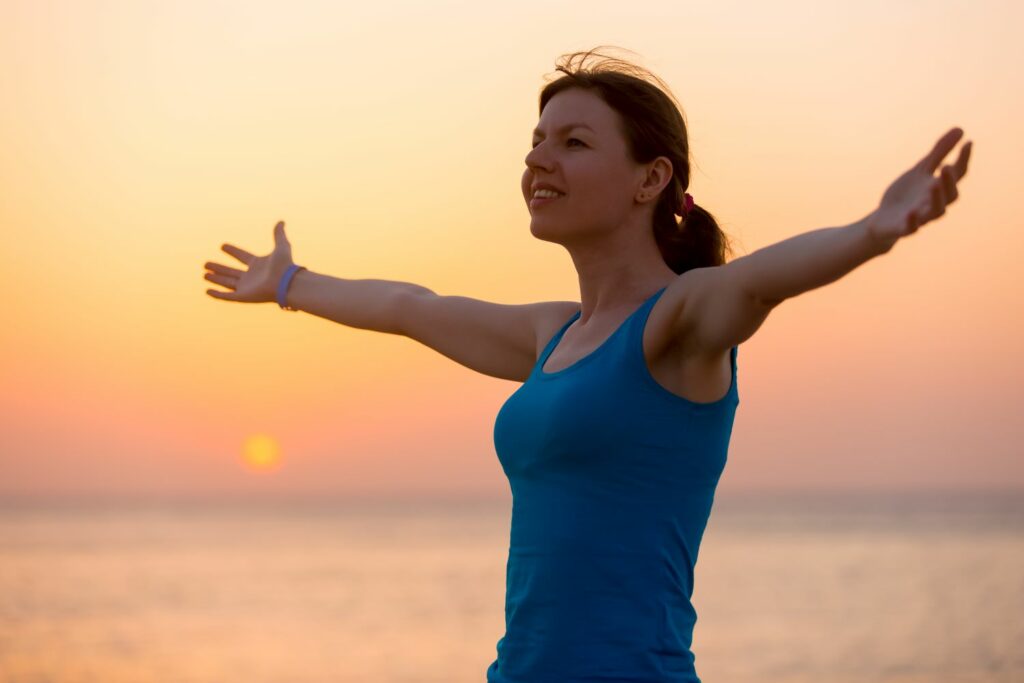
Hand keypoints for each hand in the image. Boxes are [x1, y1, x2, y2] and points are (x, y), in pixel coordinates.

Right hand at [204, 221, 294, 302]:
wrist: (287, 282)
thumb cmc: (285, 265)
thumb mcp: (282, 246)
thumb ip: (279, 234)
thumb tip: (281, 221)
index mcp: (258, 265)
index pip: (242, 256)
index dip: (233, 251)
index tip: (222, 246)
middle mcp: (251, 277)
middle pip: (231, 272)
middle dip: (219, 268)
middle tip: (206, 264)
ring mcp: (247, 287)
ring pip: (227, 283)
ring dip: (216, 279)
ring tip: (204, 274)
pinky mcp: (243, 296)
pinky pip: (227, 296)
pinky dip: (217, 294)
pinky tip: (207, 291)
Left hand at [868, 127, 971, 250]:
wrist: (883, 220)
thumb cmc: (906, 194)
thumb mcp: (920, 170)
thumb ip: (938, 152)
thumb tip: (960, 129)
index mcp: (939, 187)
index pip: (957, 174)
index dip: (964, 159)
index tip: (968, 142)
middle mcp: (934, 203)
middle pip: (950, 195)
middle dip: (949, 182)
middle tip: (945, 166)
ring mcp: (920, 217)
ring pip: (935, 212)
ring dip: (936, 199)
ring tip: (933, 184)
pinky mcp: (904, 228)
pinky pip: (911, 228)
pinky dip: (912, 221)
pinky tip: (911, 212)